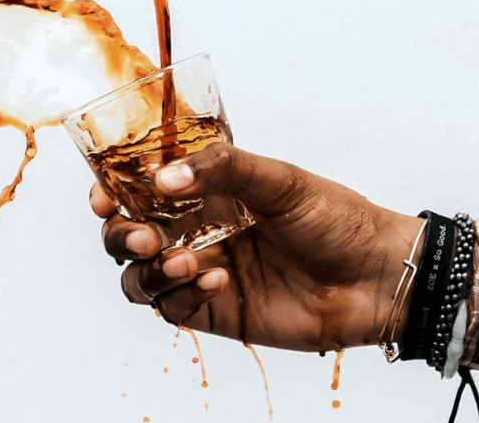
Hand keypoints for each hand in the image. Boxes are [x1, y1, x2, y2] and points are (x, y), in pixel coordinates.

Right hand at [91, 142, 421, 351]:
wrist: (375, 276)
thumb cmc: (336, 218)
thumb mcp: (281, 180)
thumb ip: (224, 168)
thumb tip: (164, 176)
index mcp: (211, 191)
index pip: (145, 189)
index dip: (115, 191)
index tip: (103, 194)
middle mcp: (199, 229)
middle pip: (131, 234)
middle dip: (122, 235)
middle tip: (142, 234)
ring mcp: (204, 270)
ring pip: (141, 275)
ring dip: (146, 269)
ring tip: (180, 260)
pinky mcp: (216, 310)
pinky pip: (172, 308)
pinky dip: (179, 295)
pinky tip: (214, 280)